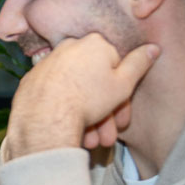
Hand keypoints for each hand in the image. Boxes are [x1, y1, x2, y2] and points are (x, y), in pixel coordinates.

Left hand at [7, 34, 158, 157]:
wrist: (44, 117)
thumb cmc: (88, 99)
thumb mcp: (123, 83)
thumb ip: (139, 64)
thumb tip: (153, 48)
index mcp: (93, 43)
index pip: (114, 69)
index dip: (122, 97)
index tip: (122, 119)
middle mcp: (68, 47)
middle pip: (93, 83)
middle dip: (104, 114)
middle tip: (108, 137)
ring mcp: (47, 63)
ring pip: (75, 92)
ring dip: (87, 119)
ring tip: (91, 142)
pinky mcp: (32, 80)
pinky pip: (55, 95)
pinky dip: (65, 111)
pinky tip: (71, 132)